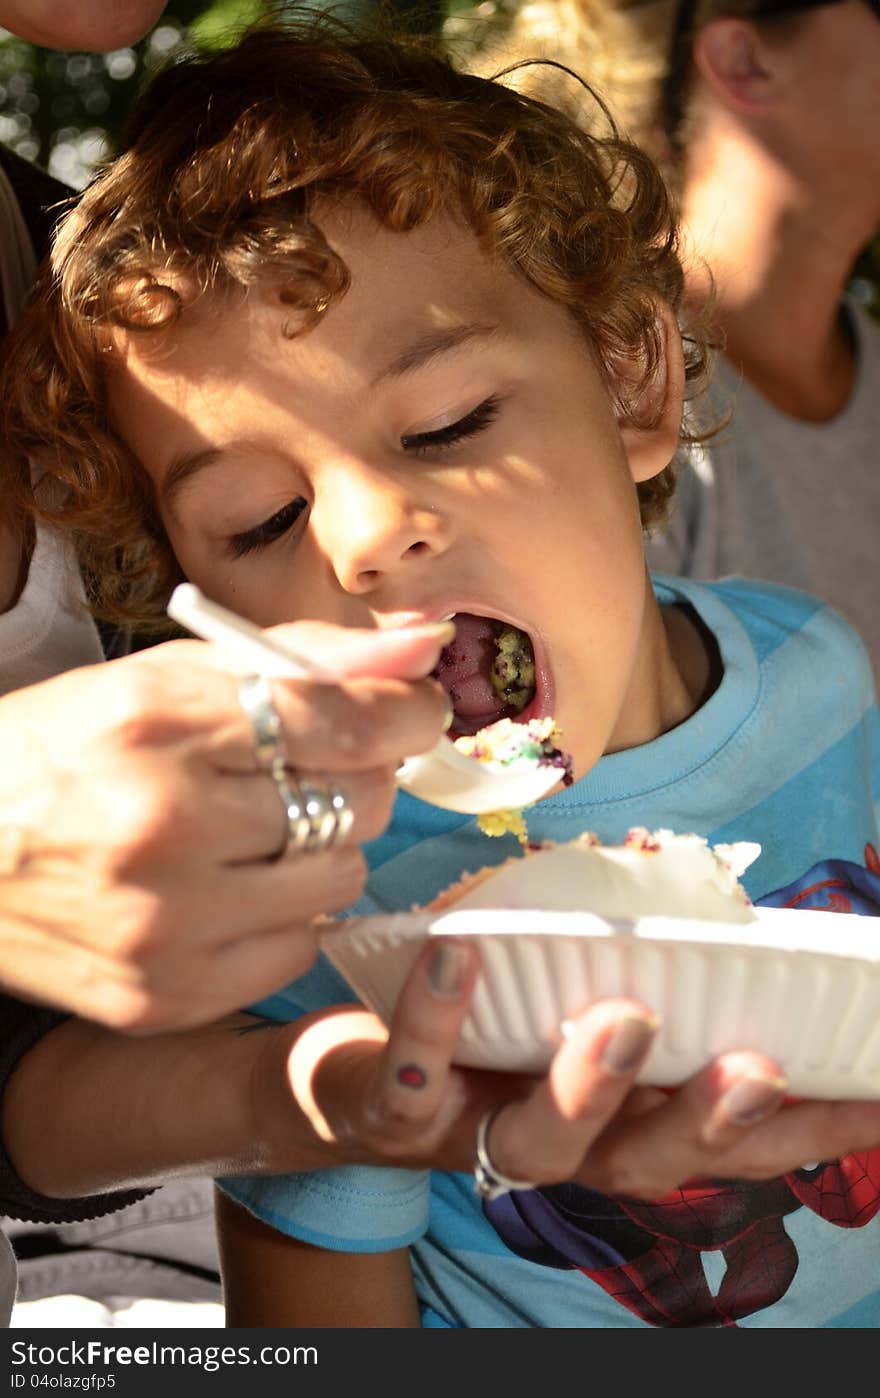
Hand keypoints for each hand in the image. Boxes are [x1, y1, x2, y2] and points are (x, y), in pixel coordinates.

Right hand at [0, 621, 449, 1031]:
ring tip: (264, 829)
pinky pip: (297, 949)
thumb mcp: (163, 677)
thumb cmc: (64, 751)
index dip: (406, 712)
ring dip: (328, 845)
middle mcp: (161, 825)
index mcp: (156, 723)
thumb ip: (297, 658)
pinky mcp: (163, 995)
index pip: (340, 720)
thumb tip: (418, 652)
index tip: (417, 710)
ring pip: (340, 879)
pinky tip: (234, 888)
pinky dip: (287, 914)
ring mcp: (162, 923)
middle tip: (316, 767)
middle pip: (358, 802)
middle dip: (362, 775)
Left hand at [264, 940, 879, 1194]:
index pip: (727, 1144)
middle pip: (648, 1158)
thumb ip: (648, 978)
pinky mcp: (397, 1113)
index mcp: (622, 1123)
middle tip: (758, 1068)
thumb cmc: (487, 1029)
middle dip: (707, 1120)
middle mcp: (564, 1146)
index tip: (876, 1094)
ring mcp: (476, 1135)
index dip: (806, 1131)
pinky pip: (416, 1072)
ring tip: (621, 1016)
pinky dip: (437, 1014)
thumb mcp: (578, 1001)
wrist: (344, 1079)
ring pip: (541, 1140)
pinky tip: (456, 951)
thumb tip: (725, 907)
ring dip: (588, 1083)